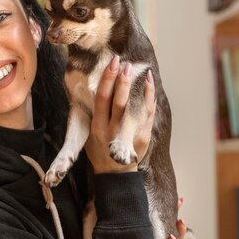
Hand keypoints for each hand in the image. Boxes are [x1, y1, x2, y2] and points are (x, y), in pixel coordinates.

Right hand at [85, 56, 155, 173]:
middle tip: (126, 64)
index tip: (112, 63)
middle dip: (123, 81)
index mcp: (97, 127)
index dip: (107, 79)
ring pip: (136, 107)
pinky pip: (147, 115)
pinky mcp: (142, 138)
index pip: (102, 98)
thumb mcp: (88, 135)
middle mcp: (112, 130)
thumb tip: (98, 88)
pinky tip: (150, 86)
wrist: (114, 175)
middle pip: (118, 102)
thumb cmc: (99, 151)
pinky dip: (150, 100)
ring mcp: (128, 135)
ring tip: (143, 72)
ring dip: (140, 88)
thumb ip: (94, 114)